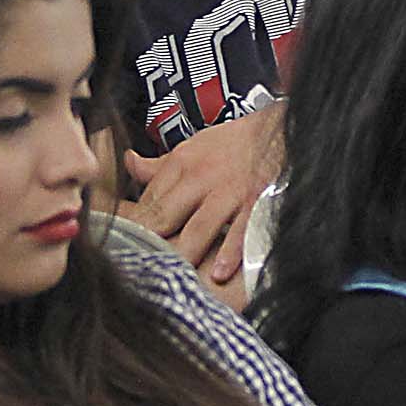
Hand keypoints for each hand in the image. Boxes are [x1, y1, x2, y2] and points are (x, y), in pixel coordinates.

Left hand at [124, 105, 280, 286]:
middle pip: (166, 216)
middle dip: (150, 243)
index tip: (124, 250)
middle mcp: (202, 178)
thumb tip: (127, 164)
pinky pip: (241, 231)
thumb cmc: (234, 144)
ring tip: (174, 276)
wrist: (280, 129)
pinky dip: (231, 253)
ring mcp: (230, 192)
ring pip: (199, 228)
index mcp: (182, 164)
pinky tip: (220, 273)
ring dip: (185, 253)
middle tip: (138, 269)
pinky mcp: (257, 204)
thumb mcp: (192, 147)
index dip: (134, 229)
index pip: (149, 202)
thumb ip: (158, 165)